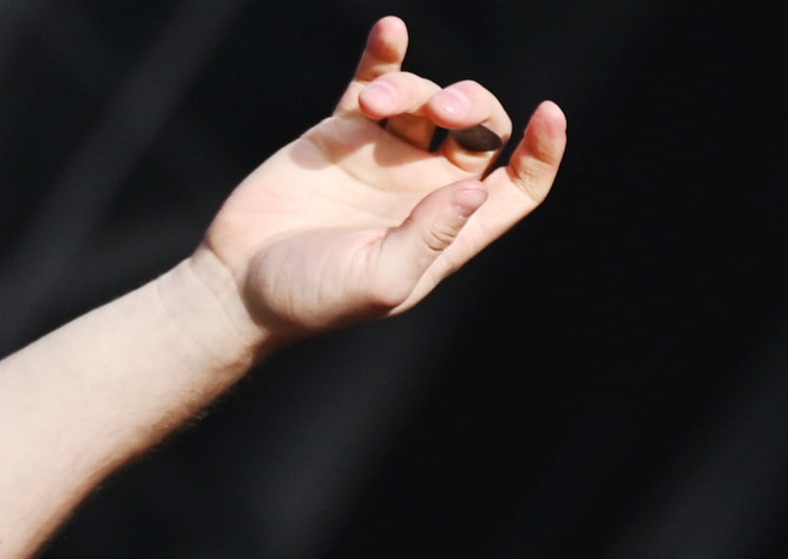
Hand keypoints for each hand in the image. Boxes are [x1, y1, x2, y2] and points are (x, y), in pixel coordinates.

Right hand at [180, 17, 564, 348]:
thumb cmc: (312, 298)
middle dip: (472, 104)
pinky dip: (386, 55)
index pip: (517, 189)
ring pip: (427, 101)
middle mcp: (425, 192)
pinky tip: (391, 32)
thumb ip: (432, 236)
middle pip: (480, 131)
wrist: (237, 282)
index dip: (542, 154)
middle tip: (439, 109)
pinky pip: (374, 81)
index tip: (550, 114)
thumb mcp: (381, 279)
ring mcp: (385, 159)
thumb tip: (477, 189)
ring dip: (411, 87)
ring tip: (371, 105)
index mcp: (449, 234)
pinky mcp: (341, 133)